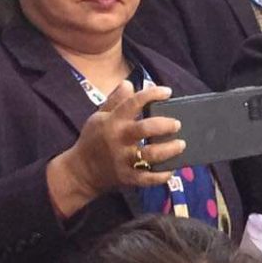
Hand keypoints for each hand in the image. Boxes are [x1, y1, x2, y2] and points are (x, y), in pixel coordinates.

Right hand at [46, 82, 181, 215]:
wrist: (80, 171)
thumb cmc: (93, 140)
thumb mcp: (99, 117)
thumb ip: (114, 100)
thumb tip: (129, 83)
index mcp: (112, 122)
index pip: (133, 103)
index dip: (152, 94)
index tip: (167, 92)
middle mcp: (119, 140)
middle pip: (145, 129)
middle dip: (165, 125)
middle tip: (177, 124)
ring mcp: (124, 160)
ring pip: (151, 155)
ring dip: (169, 150)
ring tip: (181, 144)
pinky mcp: (127, 177)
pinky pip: (148, 178)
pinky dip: (162, 175)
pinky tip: (171, 169)